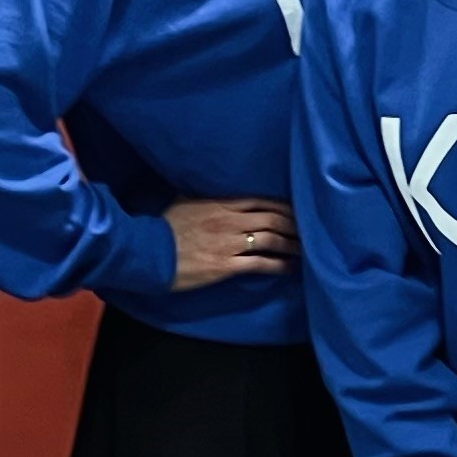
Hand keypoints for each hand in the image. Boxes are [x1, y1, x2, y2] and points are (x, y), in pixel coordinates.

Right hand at [164, 196, 297, 288]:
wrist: (148, 253)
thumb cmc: (163, 228)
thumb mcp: (183, 202)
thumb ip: (203, 196)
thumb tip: (212, 188)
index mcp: (220, 203)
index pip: (261, 199)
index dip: (283, 205)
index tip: (297, 209)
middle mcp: (229, 220)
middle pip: (272, 218)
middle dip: (294, 224)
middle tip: (308, 230)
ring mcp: (229, 243)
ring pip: (271, 239)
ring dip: (291, 244)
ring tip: (304, 249)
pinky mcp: (226, 265)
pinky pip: (260, 263)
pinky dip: (279, 265)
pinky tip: (289, 268)